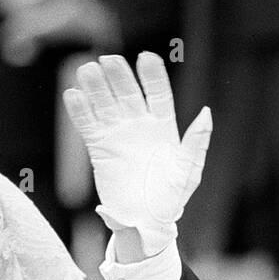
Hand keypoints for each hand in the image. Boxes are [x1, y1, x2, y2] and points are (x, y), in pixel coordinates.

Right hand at [63, 52, 211, 257]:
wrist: (146, 222)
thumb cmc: (172, 198)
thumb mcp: (189, 170)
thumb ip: (196, 142)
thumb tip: (206, 113)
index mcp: (164, 126)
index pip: (158, 93)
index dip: (152, 75)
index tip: (146, 57)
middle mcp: (139, 125)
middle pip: (128, 93)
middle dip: (119, 76)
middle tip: (109, 60)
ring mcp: (118, 134)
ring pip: (105, 104)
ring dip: (95, 87)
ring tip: (86, 70)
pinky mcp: (99, 148)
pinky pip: (87, 125)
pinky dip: (80, 111)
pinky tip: (72, 94)